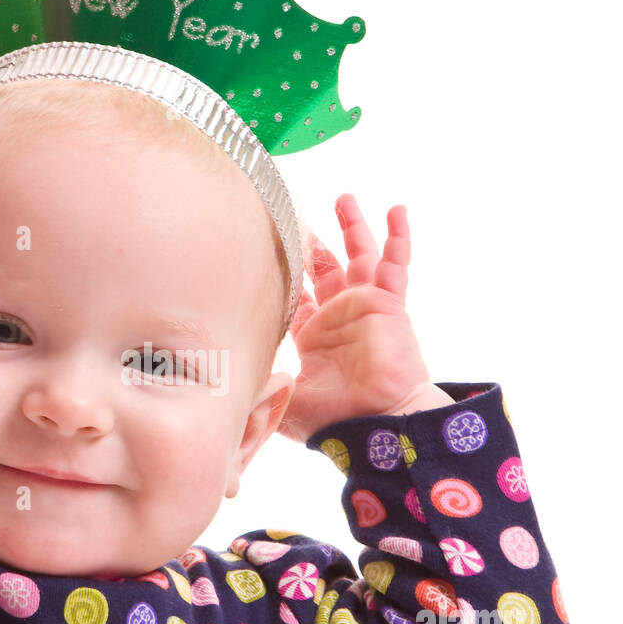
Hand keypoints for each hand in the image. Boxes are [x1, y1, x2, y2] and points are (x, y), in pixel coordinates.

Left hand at [277, 194, 432, 440]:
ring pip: (360, 258)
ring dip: (353, 227)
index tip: (270, 249)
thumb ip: (259, 391)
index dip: (287, 276)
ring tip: (343, 198)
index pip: (298, 298)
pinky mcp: (389, 304)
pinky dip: (398, 239)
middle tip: (301, 215)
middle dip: (316, 244)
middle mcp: (340, 317)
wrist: (376, 425)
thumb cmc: (336, 420)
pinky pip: (396, 266)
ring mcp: (366, 308)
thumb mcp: (286, 403)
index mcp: (315, 337)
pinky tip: (397, 211)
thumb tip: (224, 389)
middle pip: (326, 269)